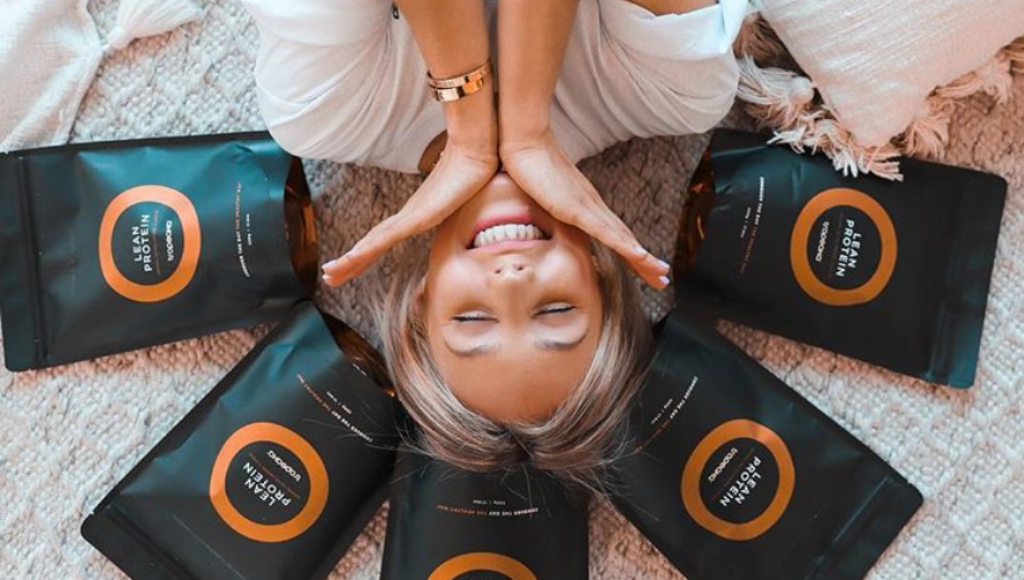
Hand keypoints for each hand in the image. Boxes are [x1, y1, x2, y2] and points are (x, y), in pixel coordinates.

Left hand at [322, 144, 498, 285]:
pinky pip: (386, 238)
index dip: (368, 252)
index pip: (386, 238)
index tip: (351, 265)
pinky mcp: (417, 216)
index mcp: (417, 213)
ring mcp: (411, 215)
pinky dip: (366, 251)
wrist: (479, 151)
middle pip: (374, 243)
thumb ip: (462, 206)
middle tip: (329, 276)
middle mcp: (409, 214)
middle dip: (351, 262)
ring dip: (350, 261)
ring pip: (373, 243)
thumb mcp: (468, 200)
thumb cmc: (476, 171)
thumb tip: (472, 209)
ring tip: (329, 274)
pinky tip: (350, 260)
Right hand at [500, 130, 670, 288]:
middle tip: (663, 279)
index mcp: (587, 206)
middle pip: (625, 239)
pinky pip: (605, 231)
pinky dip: (624, 245)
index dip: (631, 253)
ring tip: (660, 274)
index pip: (614, 234)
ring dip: (643, 258)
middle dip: (645, 262)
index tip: (645, 268)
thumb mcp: (542, 197)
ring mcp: (588, 207)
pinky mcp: (577, 208)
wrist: (524, 145)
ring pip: (622, 238)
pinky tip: (639, 256)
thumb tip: (547, 218)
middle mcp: (594, 206)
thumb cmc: (529, 168)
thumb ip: (550, 209)